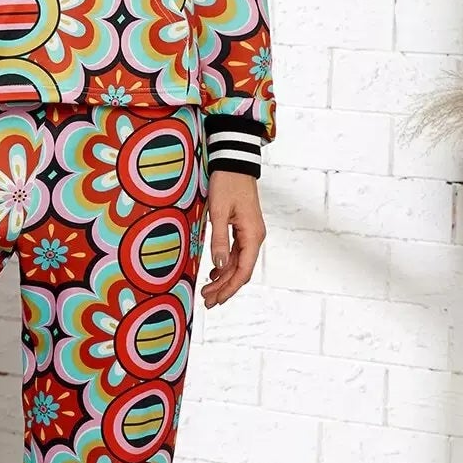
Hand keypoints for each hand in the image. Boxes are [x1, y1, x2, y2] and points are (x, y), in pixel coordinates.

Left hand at [200, 171, 264, 306]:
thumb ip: (219, 240)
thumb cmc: (227, 183)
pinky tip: (214, 272)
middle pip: (241, 270)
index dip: (230, 288)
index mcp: (252, 235)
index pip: (244, 270)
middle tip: (206, 300)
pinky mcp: (243, 228)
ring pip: (238, 263)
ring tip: (207, 290)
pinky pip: (237, 253)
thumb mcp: (219, 212)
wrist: (234, 162)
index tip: (215, 299)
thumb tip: (220, 266)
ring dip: (224, 278)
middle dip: (225, 287)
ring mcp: (250, 233)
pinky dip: (225, 265)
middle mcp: (255, 237)